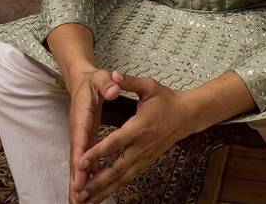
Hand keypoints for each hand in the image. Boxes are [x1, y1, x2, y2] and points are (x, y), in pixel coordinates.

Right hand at [68, 67, 123, 203]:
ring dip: (79, 182)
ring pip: (78, 162)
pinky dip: (85, 175)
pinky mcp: (85, 139)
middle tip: (77, 198)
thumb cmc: (94, 80)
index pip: (81, 137)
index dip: (81, 155)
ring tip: (80, 202)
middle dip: (76, 178)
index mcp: (83, 114)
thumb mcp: (101, 78)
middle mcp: (79, 128)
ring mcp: (81, 135)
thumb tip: (114, 90)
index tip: (80, 173)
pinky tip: (89, 190)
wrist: (82, 80)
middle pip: (76, 156)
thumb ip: (107, 84)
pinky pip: (84, 160)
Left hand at [73, 73, 192, 203]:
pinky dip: (114, 188)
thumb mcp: (149, 86)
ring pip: (122, 178)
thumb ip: (129, 82)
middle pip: (116, 168)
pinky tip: (101, 195)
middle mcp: (142, 146)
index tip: (81, 161)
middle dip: (96, 182)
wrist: (187, 115)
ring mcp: (145, 157)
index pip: (115, 142)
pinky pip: (128, 178)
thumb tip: (114, 74)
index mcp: (140, 127)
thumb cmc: (167, 99)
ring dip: (103, 190)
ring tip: (85, 201)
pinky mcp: (147, 162)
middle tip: (78, 192)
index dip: (98, 153)